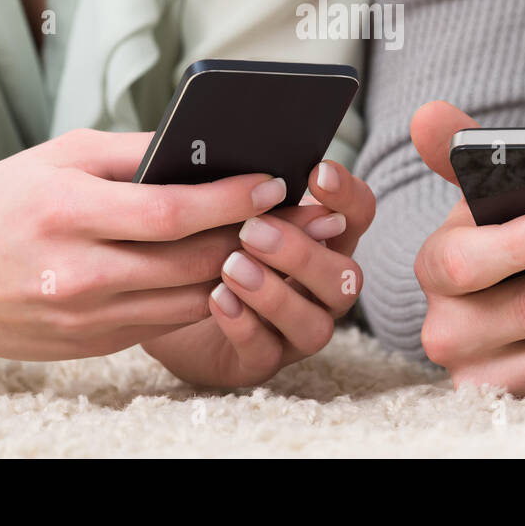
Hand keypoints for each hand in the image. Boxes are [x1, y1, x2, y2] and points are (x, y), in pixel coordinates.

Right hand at [0, 128, 289, 367]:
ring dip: (239, 268)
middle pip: (193, 259)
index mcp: (66, 211)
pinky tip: (225, 267)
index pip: (173, 211)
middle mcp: (78, 272)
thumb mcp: (52, 156)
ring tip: (275, 239)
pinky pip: (167, 319)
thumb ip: (129, 152)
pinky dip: (202, 293)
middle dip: (255, 236)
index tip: (276, 182)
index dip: (233, 199)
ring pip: (190, 296)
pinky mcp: (92, 345)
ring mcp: (86, 317)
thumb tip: (201, 146)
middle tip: (298, 214)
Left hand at [141, 159, 374, 386]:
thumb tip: (247, 163)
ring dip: (275, 294)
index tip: (318, 173)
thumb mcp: (227, 209)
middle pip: (345, 278)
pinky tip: (217, 298)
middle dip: (302, 254)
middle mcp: (320, 289)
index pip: (358, 215)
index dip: (347, 196)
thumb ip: (248, 192)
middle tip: (253, 230)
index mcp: (322, 240)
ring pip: (315, 325)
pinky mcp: (259, 362)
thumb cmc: (205, 240)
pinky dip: (243, 325)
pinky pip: (265, 353)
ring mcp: (294, 330)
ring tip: (231, 267)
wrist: (166, 301)